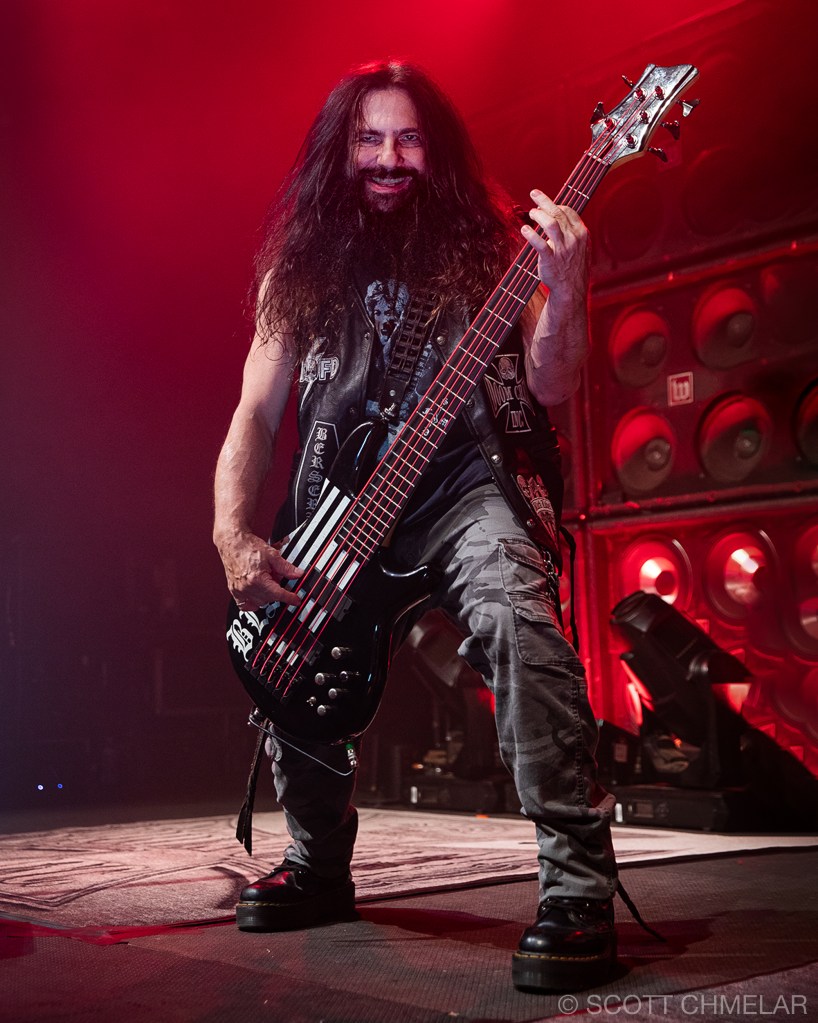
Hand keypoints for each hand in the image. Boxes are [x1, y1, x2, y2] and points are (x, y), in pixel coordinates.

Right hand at [217, 531, 302, 609]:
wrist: (232, 542)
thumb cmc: (248, 547)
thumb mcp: (272, 555)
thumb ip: (286, 567)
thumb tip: (297, 574)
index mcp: (258, 579)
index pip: (278, 594)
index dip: (289, 598)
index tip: (296, 600)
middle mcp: (247, 587)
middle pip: (269, 598)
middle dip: (277, 590)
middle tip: (275, 577)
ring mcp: (239, 590)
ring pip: (259, 602)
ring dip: (266, 595)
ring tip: (265, 581)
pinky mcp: (234, 591)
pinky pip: (245, 605)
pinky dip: (252, 603)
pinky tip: (257, 594)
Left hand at [521, 189, 588, 305]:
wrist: (571, 289)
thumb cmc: (573, 267)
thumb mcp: (581, 246)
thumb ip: (572, 231)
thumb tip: (560, 215)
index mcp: (581, 233)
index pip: (568, 210)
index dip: (556, 204)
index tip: (546, 204)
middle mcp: (573, 238)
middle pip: (558, 213)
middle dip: (544, 201)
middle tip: (534, 194)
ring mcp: (562, 249)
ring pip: (550, 223)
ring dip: (538, 214)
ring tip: (531, 213)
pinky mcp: (550, 260)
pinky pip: (539, 243)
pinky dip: (531, 235)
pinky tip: (524, 229)